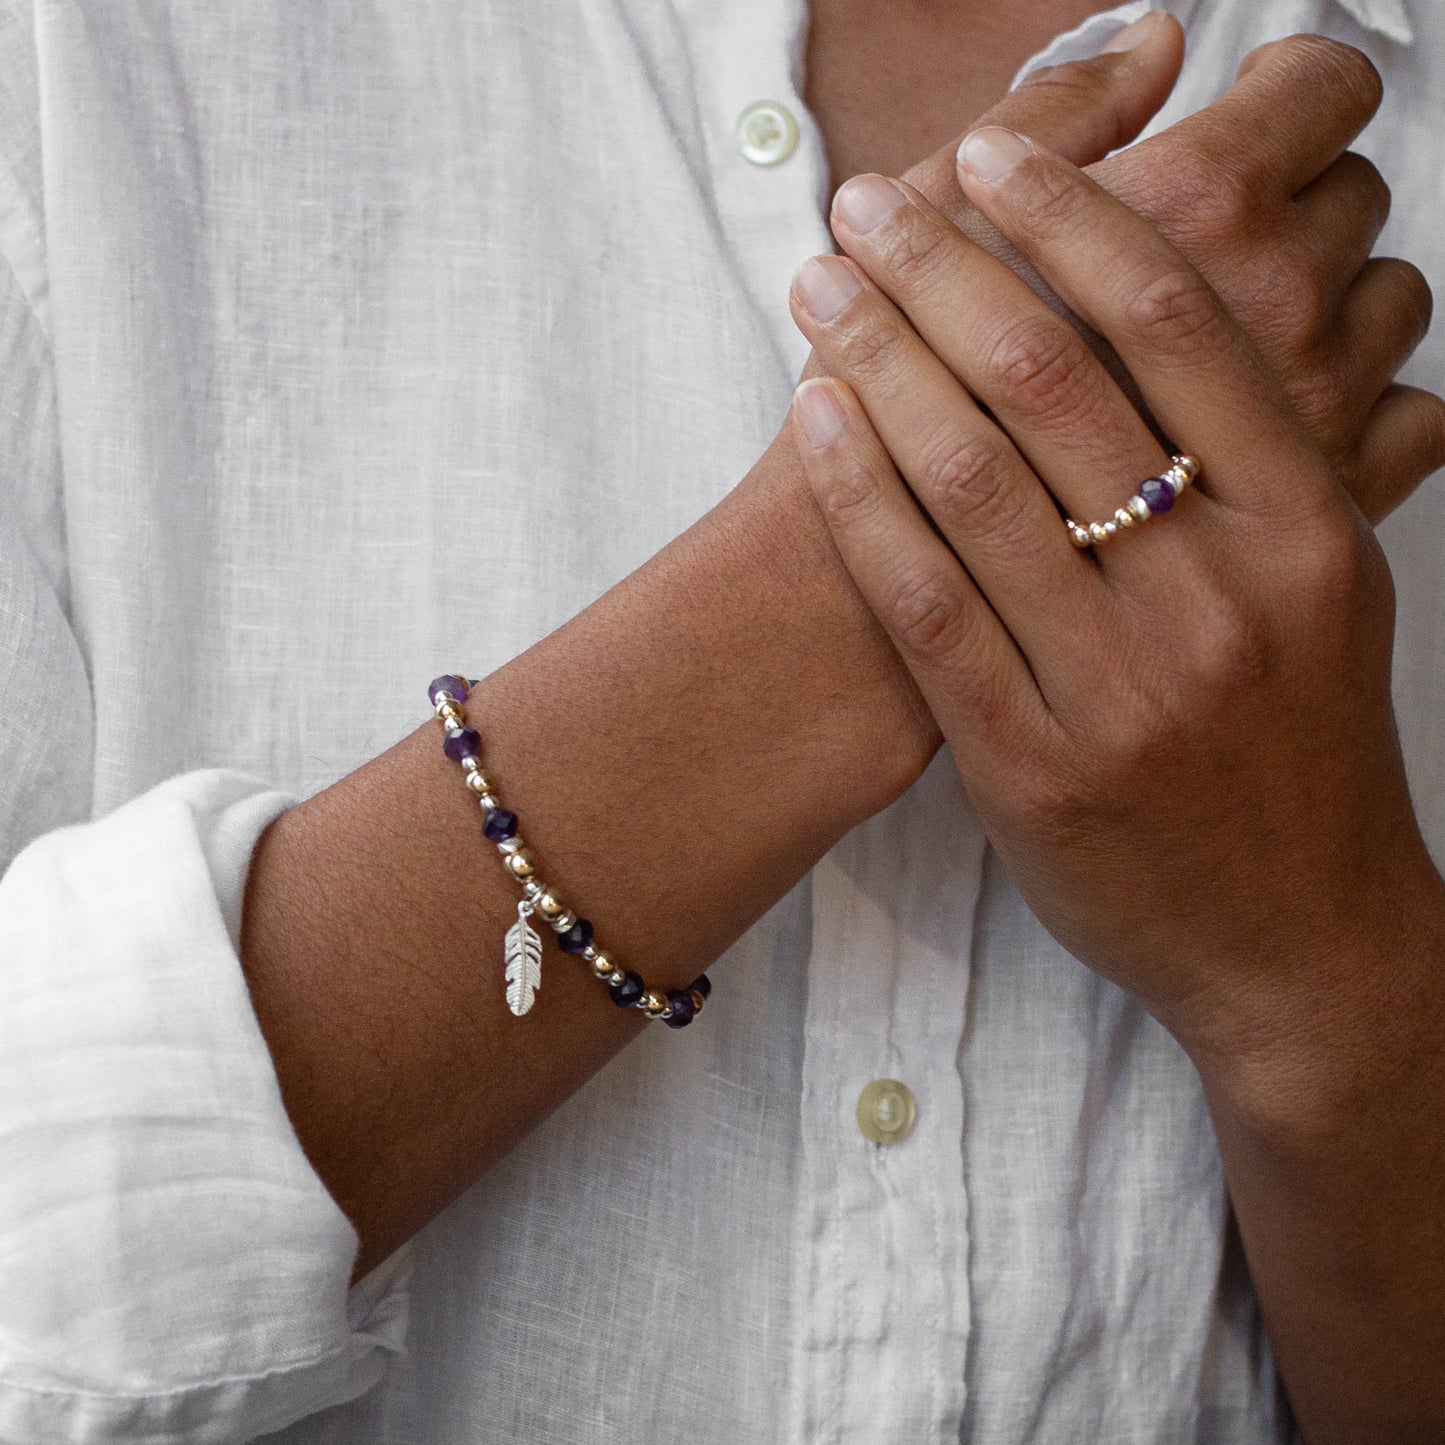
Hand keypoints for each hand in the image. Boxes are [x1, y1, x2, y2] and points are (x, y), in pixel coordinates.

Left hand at [784, 124, 1444, 1088]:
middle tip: (868, 204)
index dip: (1070, 219)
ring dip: (878, 357)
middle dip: (941, 266)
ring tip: (821, 286)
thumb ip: (1266, 458)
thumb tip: (1179, 309)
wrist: (1294, 938)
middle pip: (1054, 379)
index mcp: (1306, 528)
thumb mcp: (1324, 592)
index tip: (991, 157)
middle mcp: (1218, 594)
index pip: (1177, 324)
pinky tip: (813, 418)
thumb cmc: (1298, 753)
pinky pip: (926, 602)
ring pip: (974, 478)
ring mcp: (1120, 685)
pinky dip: (861, 495)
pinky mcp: (1030, 763)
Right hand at [878, 17, 1439, 522]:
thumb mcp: (956, 234)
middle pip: (1352, 195)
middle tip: (1218, 231)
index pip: (1320, 91)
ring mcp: (1322, 417)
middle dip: (1292, 202)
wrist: (901, 638)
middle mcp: (1285, 308)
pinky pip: (1416, 420)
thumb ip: (1055, 123)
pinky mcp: (1332, 520)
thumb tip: (1152, 42)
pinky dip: (1377, 402)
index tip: (1257, 116)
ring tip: (1250, 323)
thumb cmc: (910, 430)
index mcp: (1199, 213)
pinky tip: (1295, 410)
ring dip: (1339, 296)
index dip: (1291, 90)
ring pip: (1392, 303)